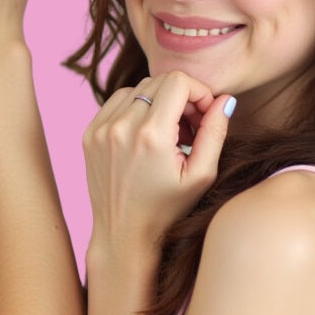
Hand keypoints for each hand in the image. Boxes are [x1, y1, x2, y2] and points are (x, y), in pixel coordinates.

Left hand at [82, 71, 234, 264]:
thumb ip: (215, 133)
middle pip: (159, 82)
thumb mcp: (201, 175)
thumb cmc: (167, 210)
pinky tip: (146, 135)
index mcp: (151, 135)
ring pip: (138, 89)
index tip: (203, 116)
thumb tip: (225, 99)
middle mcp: (121, 126)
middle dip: (180, 98)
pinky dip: (135, 109)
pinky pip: (117, 102)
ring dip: (157, 102)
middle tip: (188, 129)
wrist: (124, 234)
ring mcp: (101, 129)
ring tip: (168, 135)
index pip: (179, 81)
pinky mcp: (90, 134)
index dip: (199, 93)